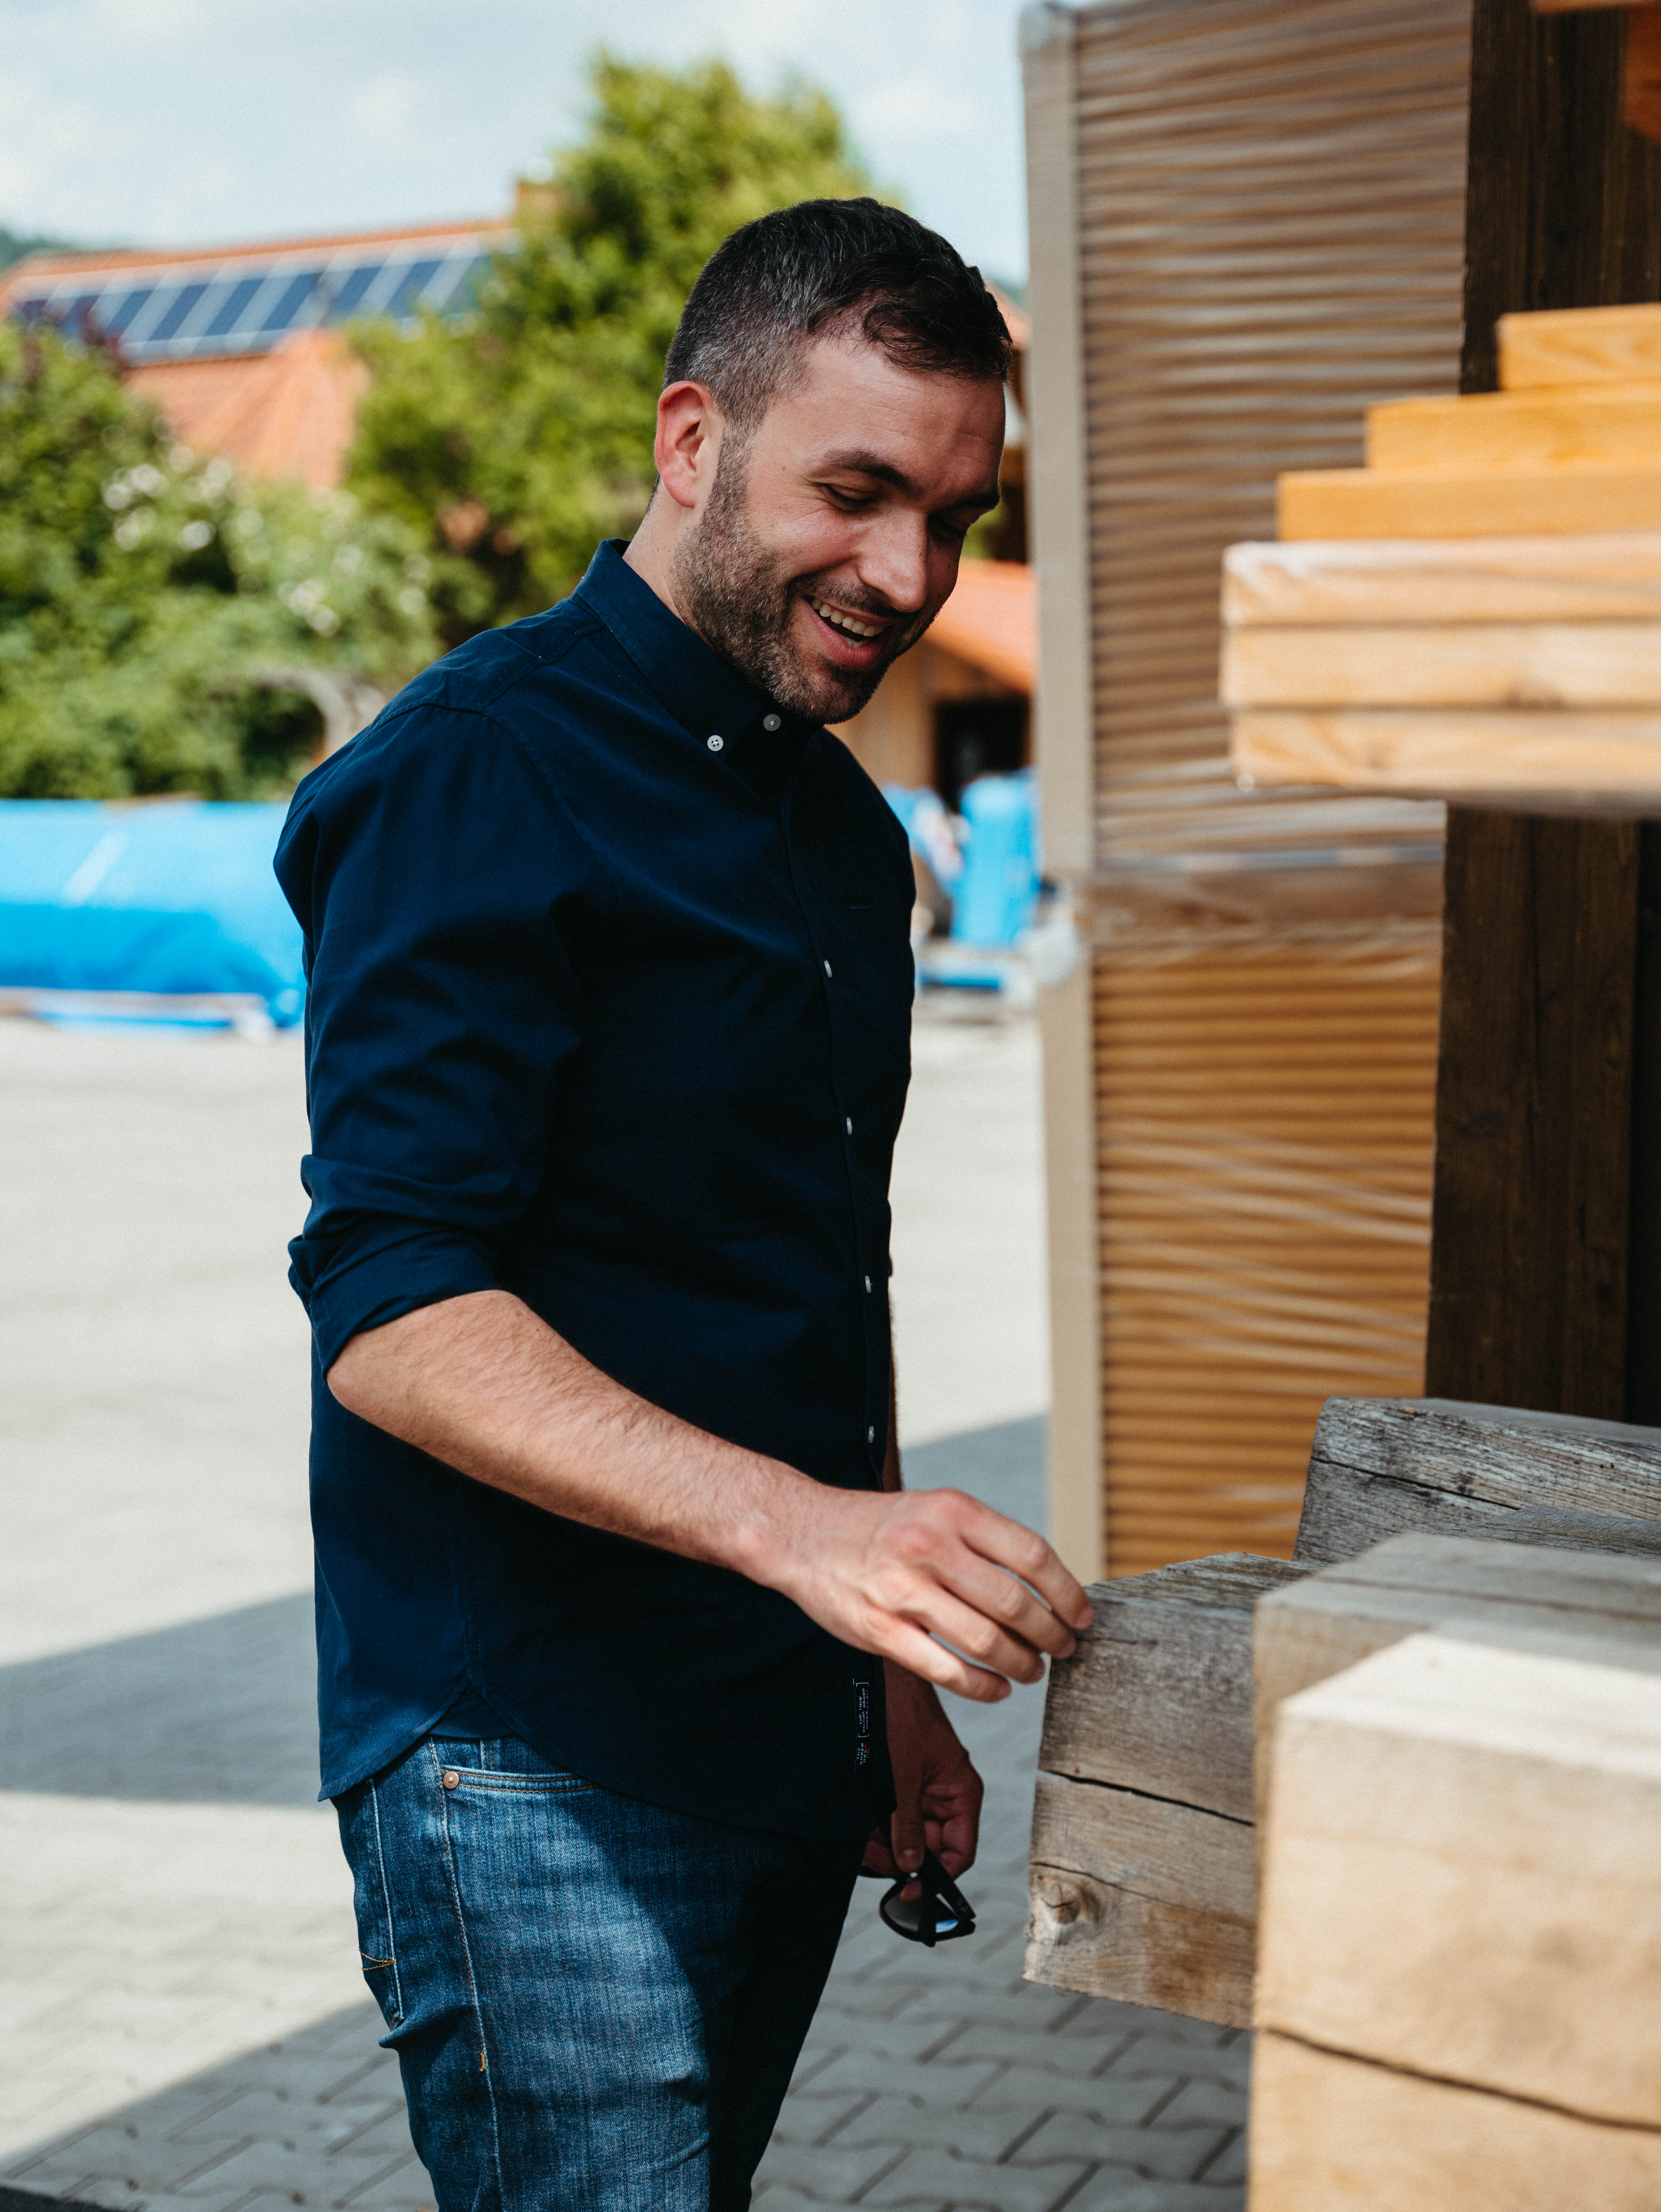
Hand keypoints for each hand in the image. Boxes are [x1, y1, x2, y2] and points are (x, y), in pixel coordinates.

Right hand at [758, 1483, 1092, 1702]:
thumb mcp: (936, 1508)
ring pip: (985, 1640)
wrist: (803, 1533)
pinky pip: (946, 1670)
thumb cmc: (882, 1526)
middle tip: (1064, 1648)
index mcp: (952, 1510)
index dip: (1068, 1592)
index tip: (1082, 1615)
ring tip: (1033, 1670)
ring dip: (1022, 1663)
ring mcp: (902, 1590)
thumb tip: (1048, 1588)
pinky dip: (983, 1687)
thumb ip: (985, 1540)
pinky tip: (997, 1688)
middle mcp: (929, 1545)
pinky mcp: (879, 1629)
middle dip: (1051, 1635)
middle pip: (1015, 1604)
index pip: (1032, 1555)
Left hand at [864, 1659, 981, 1880]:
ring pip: (909, 1835)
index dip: (937, 1877)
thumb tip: (910, 1866)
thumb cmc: (902, 1713)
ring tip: (862, 1840)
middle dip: (900, 1858)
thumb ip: (906, 1824)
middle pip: (930, 1847)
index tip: (910, 1891)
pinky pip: (895, 1816)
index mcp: (961, 1791)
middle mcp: (947, 1794)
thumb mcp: (901, 1776)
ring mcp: (925, 1789)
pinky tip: (861, 1826)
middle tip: (872, 1858)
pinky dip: (879, 1825)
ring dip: (885, 1843)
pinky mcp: (904, 1783)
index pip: (960, 1851)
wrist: (882, 1677)